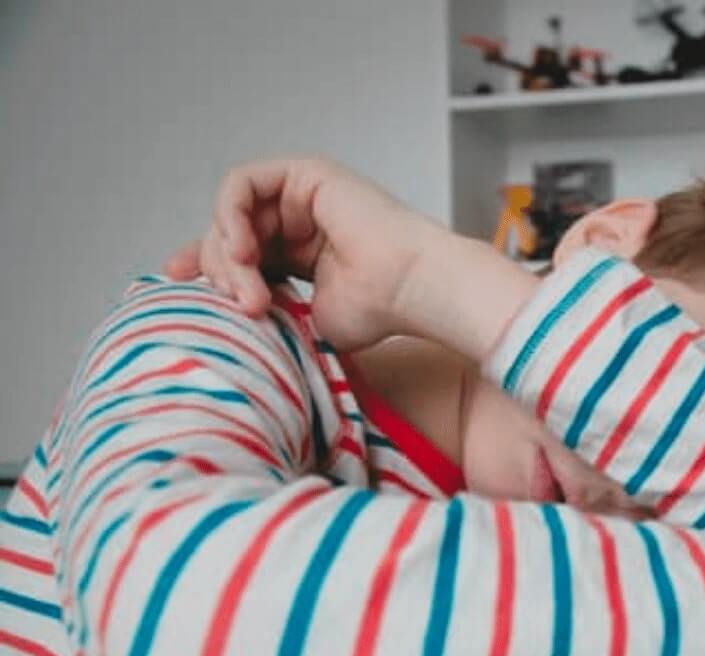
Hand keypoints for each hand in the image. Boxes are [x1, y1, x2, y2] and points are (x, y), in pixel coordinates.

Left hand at [163, 157, 445, 350]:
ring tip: (246, 286)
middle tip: (240, 306)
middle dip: (221, 271)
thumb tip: (220, 305)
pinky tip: (243, 247)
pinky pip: (243, 183)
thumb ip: (261, 303)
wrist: (411, 289)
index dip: (203, 265)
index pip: (239, 252)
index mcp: (301, 254)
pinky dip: (231, 213)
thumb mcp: (300, 317)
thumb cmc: (377, 311)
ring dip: (227, 251)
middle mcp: (300, 220)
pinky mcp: (307, 172)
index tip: (175, 285)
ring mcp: (303, 194)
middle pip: (228, 233)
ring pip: (231, 212)